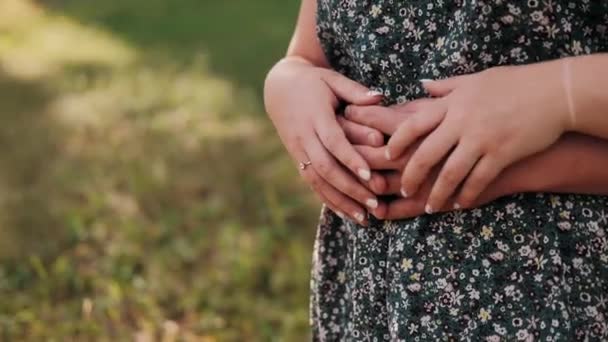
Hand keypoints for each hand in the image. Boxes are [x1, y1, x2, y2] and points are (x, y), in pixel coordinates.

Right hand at [264, 57, 385, 223]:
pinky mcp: (296, 158)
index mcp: (315, 116)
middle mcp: (304, 136)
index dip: (350, 158)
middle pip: (326, 167)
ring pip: (318, 181)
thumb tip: (380, 98)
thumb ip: (355, 91)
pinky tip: (346, 214)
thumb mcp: (333, 79)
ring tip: (364, 218)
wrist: (279, 87)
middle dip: (350, 188)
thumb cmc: (313, 82)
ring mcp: (298, 150)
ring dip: (341, 201)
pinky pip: (312, 183)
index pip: (333, 141)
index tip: (369, 174)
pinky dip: (328, 200)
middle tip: (374, 204)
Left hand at [343, 99, 562, 219]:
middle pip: (425, 154)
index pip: (413, 123)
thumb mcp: (475, 80)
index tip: (387, 155)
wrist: (556, 93)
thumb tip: (422, 86)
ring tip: (430, 207)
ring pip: (450, 173)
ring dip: (437, 194)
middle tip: (402, 190)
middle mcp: (461, 122)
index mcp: (452, 103)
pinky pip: (478, 180)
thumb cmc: (514, 84)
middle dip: (411, 176)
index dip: (397, 141)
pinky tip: (461, 204)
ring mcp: (481, 139)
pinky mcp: (501, 153)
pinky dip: (467, 194)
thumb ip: (446, 87)